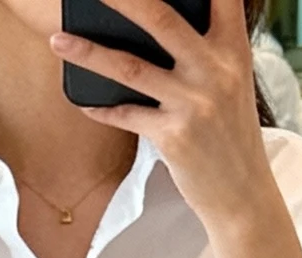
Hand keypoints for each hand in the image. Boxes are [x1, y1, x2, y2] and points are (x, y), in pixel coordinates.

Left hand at [51, 0, 268, 235]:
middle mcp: (215, 70)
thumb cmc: (231, 134)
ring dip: (89, 53)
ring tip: (59, 40)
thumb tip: (155, 25)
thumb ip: (206, 50)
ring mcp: (193, 104)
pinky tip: (83, 103)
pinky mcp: (174, 137)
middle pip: (160, 19)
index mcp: (233, 50)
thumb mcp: (233, 82)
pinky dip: (102, 109)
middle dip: (121, 0)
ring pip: (131, 67)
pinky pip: (126, 115)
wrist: (242, 194)